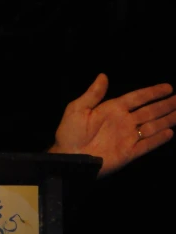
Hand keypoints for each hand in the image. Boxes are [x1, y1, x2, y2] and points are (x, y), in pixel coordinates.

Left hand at [49, 73, 175, 176]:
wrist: (68, 157)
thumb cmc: (70, 132)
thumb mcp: (77, 109)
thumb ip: (93, 94)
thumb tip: (103, 75)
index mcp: (112, 109)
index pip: (137, 98)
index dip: (152, 92)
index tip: (168, 88)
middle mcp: (124, 121)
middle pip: (150, 111)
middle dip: (166, 105)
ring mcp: (128, 137)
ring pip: (153, 126)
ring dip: (167, 119)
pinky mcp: (129, 152)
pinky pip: (147, 144)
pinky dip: (159, 139)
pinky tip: (170, 132)